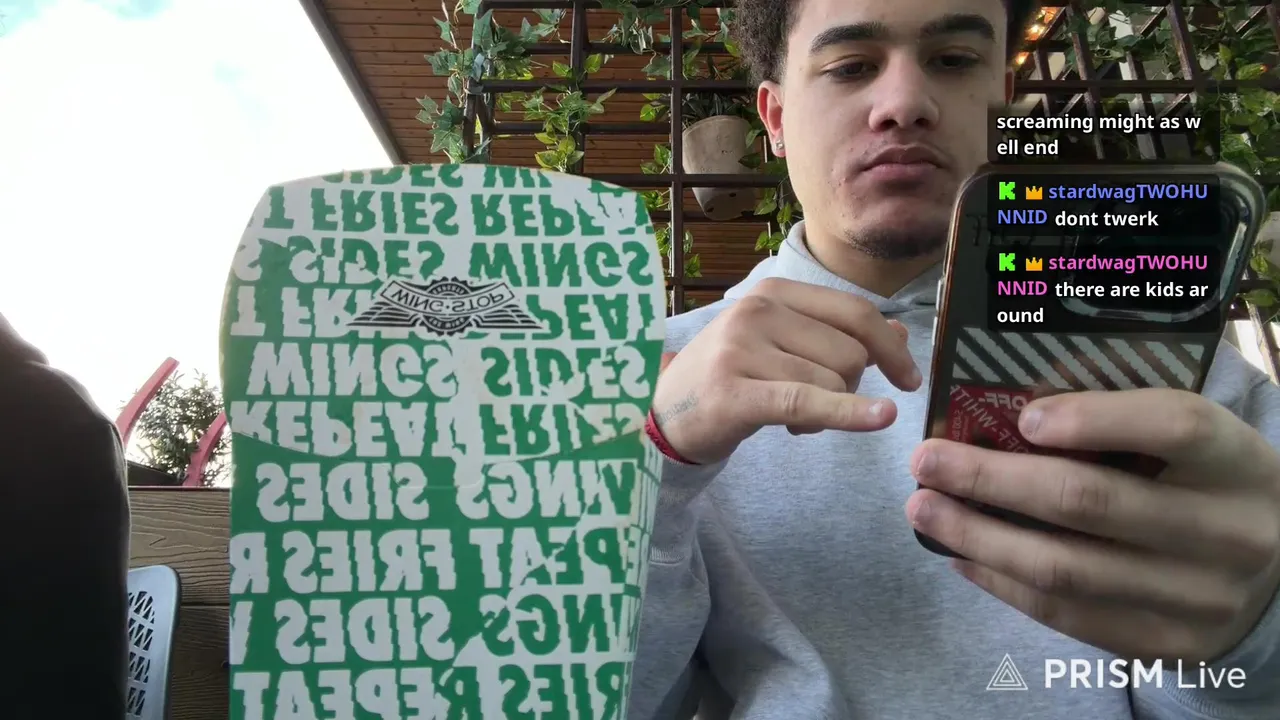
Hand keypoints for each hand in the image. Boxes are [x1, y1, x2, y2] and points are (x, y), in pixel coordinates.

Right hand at [651, 278, 921, 464]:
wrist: (663, 412)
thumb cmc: (730, 377)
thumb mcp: (781, 345)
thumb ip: (837, 335)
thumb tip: (900, 334)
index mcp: (772, 291)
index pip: (854, 312)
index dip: (890, 346)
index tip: (908, 379)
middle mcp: (757, 311)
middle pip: (849, 353)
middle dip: (847, 388)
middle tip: (812, 405)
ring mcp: (742, 349)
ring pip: (832, 382)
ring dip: (826, 412)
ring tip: (788, 417)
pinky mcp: (735, 392)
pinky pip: (809, 401)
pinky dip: (848, 413)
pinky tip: (878, 419)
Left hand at [907, 389, 1279, 662]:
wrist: (1279, 581)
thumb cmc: (1210, 489)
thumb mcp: (1199, 448)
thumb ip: (1130, 422)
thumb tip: (1010, 410)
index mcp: (1239, 462)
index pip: (1176, 427)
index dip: (1095, 418)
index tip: (1023, 417)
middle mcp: (1228, 533)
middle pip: (1092, 501)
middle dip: (992, 478)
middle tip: (926, 459)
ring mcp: (1198, 598)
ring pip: (1066, 568)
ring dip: (978, 535)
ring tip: (923, 508)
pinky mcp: (1166, 644)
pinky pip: (1068, 616)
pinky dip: (1004, 583)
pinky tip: (963, 555)